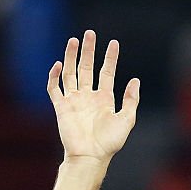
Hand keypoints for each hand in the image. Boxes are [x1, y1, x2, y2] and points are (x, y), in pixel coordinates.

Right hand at [48, 30, 139, 162]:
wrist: (91, 156)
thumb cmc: (110, 142)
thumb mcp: (127, 119)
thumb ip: (130, 100)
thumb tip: (135, 81)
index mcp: (105, 99)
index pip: (106, 72)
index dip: (110, 58)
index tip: (113, 43)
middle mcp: (88, 97)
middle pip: (87, 68)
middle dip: (88, 51)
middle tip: (90, 33)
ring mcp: (74, 100)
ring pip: (71, 73)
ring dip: (71, 57)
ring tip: (73, 41)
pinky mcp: (61, 107)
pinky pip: (55, 89)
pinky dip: (55, 76)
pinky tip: (58, 64)